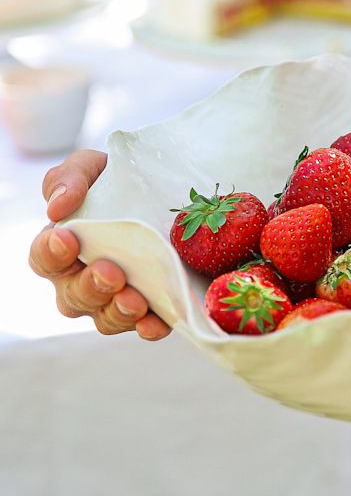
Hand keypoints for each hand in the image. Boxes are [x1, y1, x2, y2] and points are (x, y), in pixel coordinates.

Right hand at [29, 150, 171, 341]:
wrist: (163, 188)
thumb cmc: (114, 180)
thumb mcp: (91, 167)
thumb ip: (69, 178)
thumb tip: (58, 207)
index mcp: (60, 246)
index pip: (43, 258)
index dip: (51, 253)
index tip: (66, 238)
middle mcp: (81, 279)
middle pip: (73, 296)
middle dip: (90, 287)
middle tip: (111, 272)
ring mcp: (114, 297)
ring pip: (104, 318)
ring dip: (118, 311)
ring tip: (135, 299)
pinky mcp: (150, 306)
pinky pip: (144, 326)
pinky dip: (149, 327)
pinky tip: (158, 321)